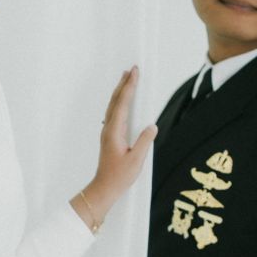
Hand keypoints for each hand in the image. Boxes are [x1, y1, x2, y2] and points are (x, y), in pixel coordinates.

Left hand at [80, 67, 157, 215]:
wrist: (104, 188)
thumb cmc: (119, 176)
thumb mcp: (136, 160)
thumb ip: (144, 141)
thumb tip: (152, 126)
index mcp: (115, 131)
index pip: (123, 103)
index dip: (129, 87)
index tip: (134, 72)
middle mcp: (109, 128)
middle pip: (116, 100)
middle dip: (124, 83)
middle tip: (130, 69)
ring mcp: (108, 132)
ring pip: (113, 106)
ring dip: (120, 91)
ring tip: (125, 79)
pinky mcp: (110, 137)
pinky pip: (113, 113)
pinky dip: (118, 102)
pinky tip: (121, 101)